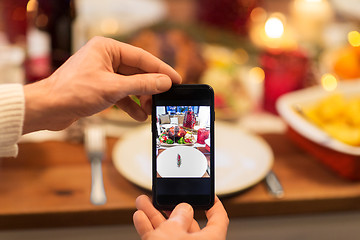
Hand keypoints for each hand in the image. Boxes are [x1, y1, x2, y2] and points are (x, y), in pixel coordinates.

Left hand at [23, 36, 180, 133]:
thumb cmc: (72, 92)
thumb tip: (164, 82)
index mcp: (107, 48)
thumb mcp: (113, 88)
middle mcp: (106, 58)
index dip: (161, 70)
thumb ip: (142, 85)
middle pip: (137, 72)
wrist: (48, 108)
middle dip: (150, 89)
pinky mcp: (100, 86)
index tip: (176, 79)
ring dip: (141, 99)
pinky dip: (130, 104)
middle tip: (163, 99)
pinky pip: (121, 93)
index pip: (142, 57)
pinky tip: (138, 115)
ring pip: (130, 84)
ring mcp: (103, 72)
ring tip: (150, 110)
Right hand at [133, 195, 228, 239]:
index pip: (218, 218)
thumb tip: (183, 209)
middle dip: (170, 207)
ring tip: (143, 202)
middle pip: (186, 222)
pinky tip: (140, 218)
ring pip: (168, 230)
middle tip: (163, 196)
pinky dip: (149, 229)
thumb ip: (178, 218)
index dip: (213, 204)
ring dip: (154, 215)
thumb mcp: (173, 234)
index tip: (207, 195)